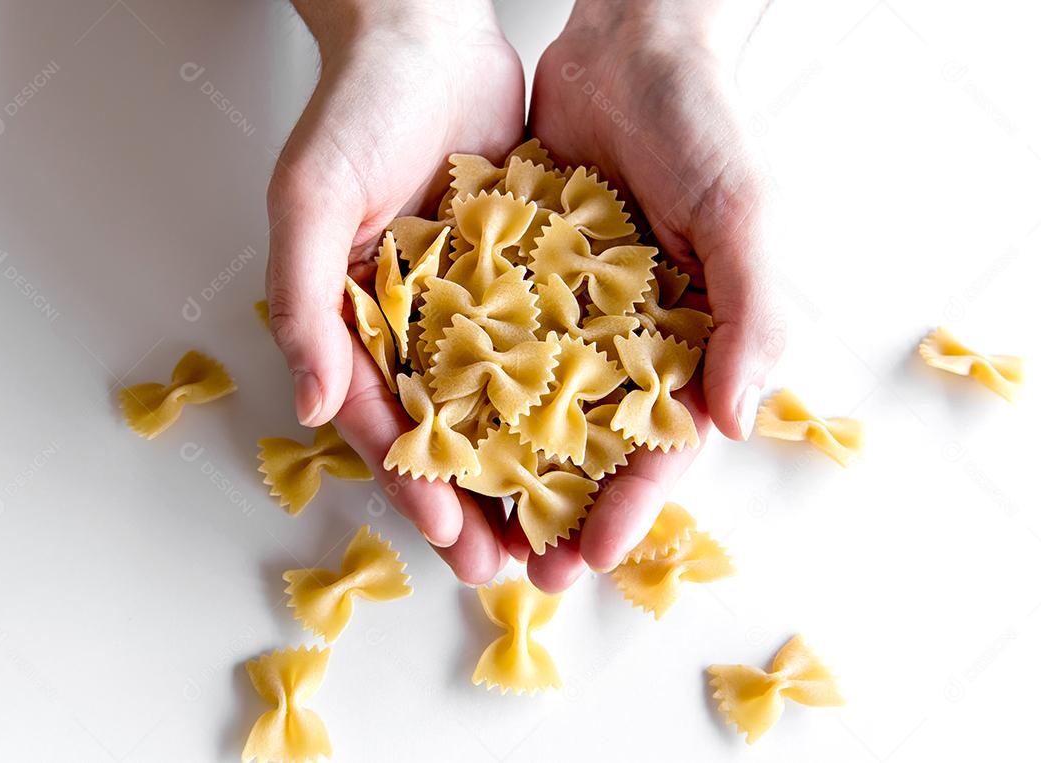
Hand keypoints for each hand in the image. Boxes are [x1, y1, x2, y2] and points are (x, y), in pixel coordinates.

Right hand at [266, 0, 524, 582]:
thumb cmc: (353, 112)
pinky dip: (569, 396)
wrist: (425, 34)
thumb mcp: (311, 200)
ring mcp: (473, 307)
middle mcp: (416, 327)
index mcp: (358, 324)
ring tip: (561, 531)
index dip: (413, 486)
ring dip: (527, 472)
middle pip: (448, 434)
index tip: (450, 541)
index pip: (385, 423)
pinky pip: (548, 347)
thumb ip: (302, 303)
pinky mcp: (525, 277)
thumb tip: (313, 408)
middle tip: (510, 568)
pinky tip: (601, 440)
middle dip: (475, 505)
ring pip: (502, 408)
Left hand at [520, 0, 783, 590]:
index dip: (630, 506)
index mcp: (688, 339)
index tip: (589, 557)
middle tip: (517, 573)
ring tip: (465, 527)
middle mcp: (624, 340)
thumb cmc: (702, 125)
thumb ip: (750, 313)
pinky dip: (461, 392)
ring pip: (527, 413)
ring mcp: (565, 314)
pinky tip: (430, 435)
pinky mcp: (513, 280)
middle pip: (586, 447)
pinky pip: (484, 347)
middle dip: (556, 511)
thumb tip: (738, 420)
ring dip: (499, 472)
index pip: (660, 443)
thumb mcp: (740, 213)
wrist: (627, 44)